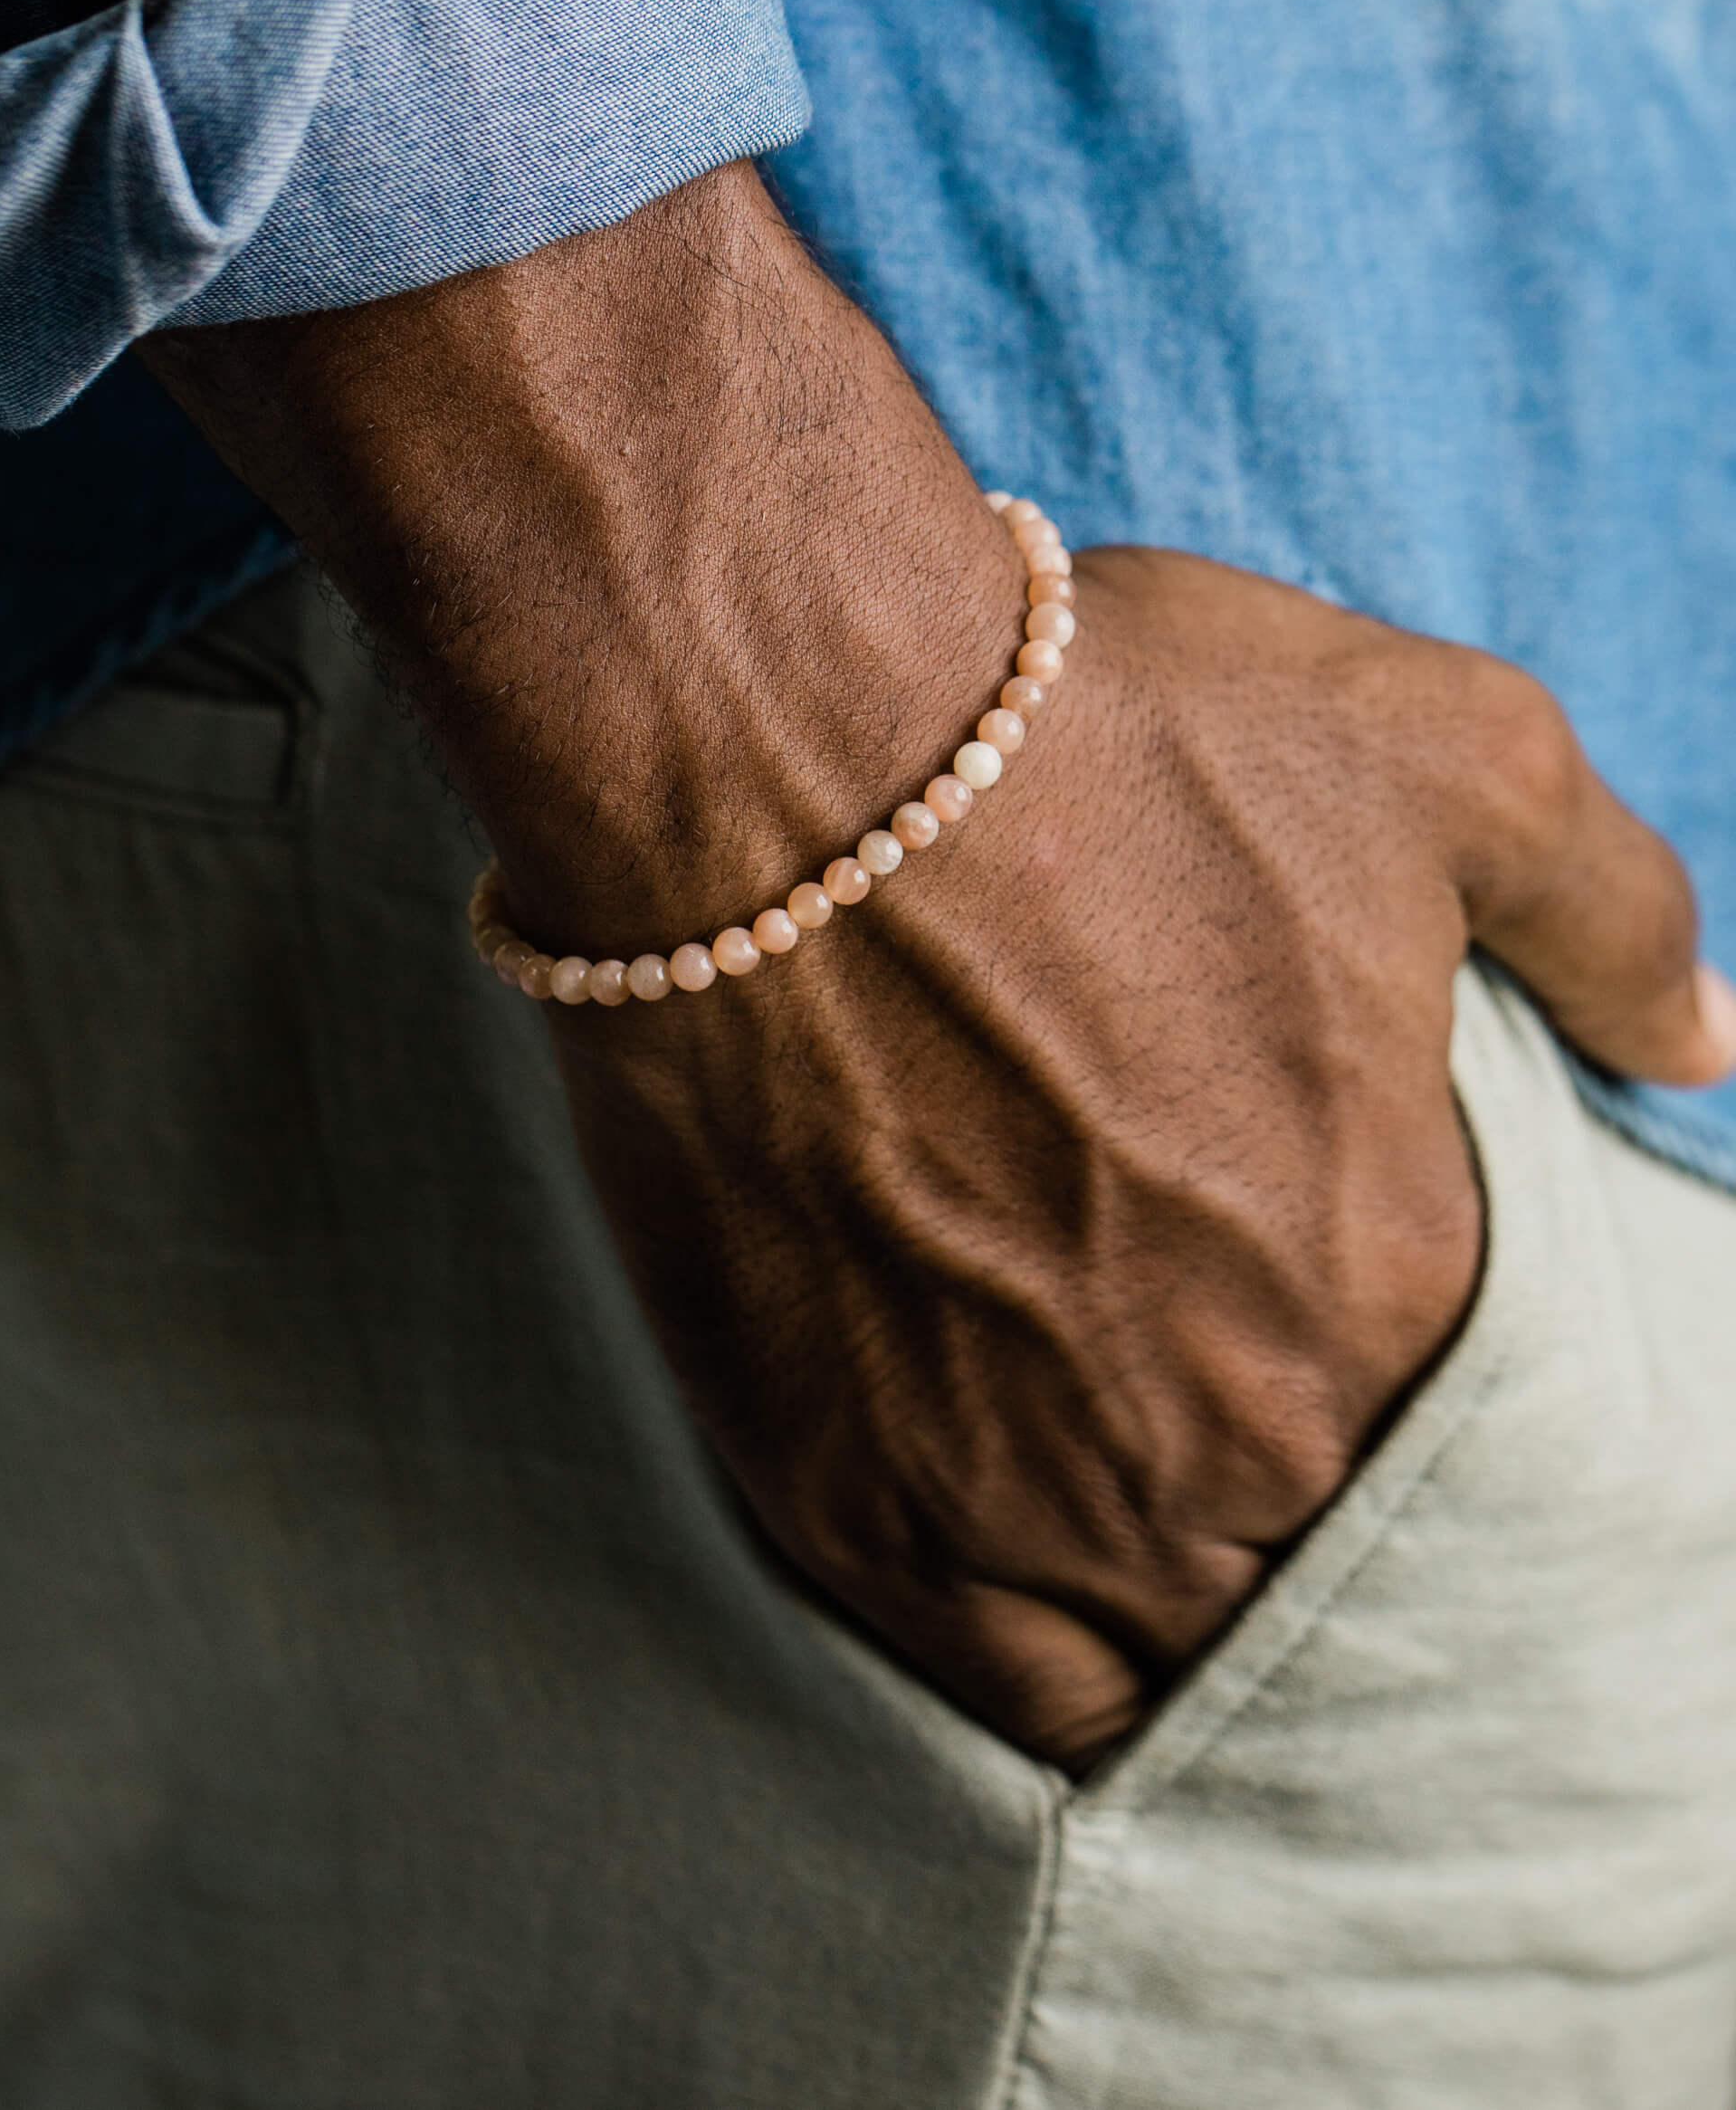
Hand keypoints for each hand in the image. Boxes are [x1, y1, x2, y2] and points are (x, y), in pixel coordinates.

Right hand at [141, 165, 1735, 1771]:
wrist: (784, 771)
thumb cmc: (1112, 748)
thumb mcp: (1442, 750)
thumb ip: (1609, 906)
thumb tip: (1700, 1035)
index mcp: (1399, 1280)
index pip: (1461, 1427)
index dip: (1400, 1372)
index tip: (1328, 1309)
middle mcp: (1237, 1430)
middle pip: (1310, 1542)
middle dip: (1286, 1478)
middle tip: (1208, 1384)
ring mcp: (1033, 1491)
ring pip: (1164, 1646)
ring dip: (1174, 1593)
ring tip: (1130, 1499)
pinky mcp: (849, 1499)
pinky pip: (990, 1681)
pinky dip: (1034, 1665)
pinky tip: (1031, 1579)